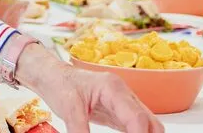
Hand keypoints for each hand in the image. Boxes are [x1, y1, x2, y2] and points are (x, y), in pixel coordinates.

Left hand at [15, 45, 161, 132]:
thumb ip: (80, 131)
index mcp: (114, 88)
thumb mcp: (68, 109)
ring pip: (146, 124)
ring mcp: (123, 104)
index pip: (137, 117)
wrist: (52, 76)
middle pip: (150, 121)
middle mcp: (124, 95)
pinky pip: (133, 127)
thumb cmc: (60, 84)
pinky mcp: (118, 113)